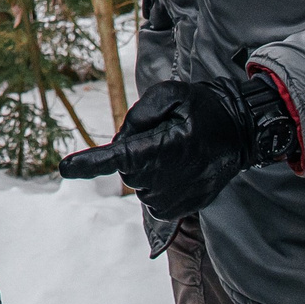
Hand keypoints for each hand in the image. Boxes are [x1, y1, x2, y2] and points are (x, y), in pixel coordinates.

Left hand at [58, 75, 293, 219]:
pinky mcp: (179, 210)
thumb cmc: (203, 109)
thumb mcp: (172, 93)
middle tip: (165, 134)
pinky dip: (156, 183)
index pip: (120, 157)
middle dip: (134, 151)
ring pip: (138, 183)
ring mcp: (174, 198)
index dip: (90, 163)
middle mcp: (167, 178)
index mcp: (165, 148)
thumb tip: (121, 140)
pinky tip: (178, 170)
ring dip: (147, 167)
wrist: (239, 135)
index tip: (65, 167)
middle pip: (126, 168)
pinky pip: (151, 198)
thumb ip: (140, 112)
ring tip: (178, 152)